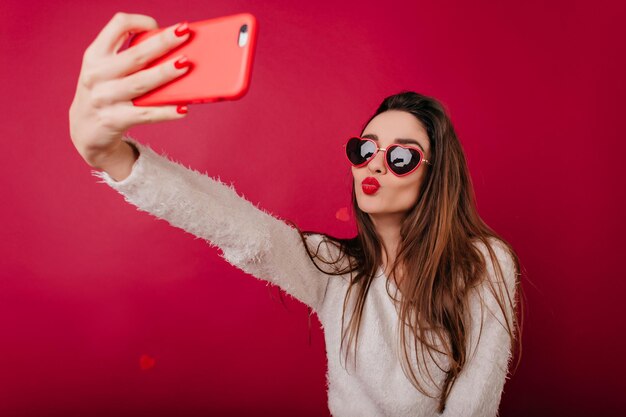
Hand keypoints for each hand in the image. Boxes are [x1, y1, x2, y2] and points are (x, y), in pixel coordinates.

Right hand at [69, 12, 191, 166]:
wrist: (85, 131)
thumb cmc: (104, 94)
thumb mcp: (104, 70)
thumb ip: (126, 57)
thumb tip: (168, 48)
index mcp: (95, 55)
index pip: (117, 26)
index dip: (138, 21)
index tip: (156, 26)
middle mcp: (97, 74)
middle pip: (136, 55)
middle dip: (163, 42)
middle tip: (184, 34)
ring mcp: (105, 98)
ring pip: (142, 82)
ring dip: (166, 73)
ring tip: (185, 64)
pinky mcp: (114, 120)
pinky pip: (146, 114)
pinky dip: (166, 112)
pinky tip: (182, 109)